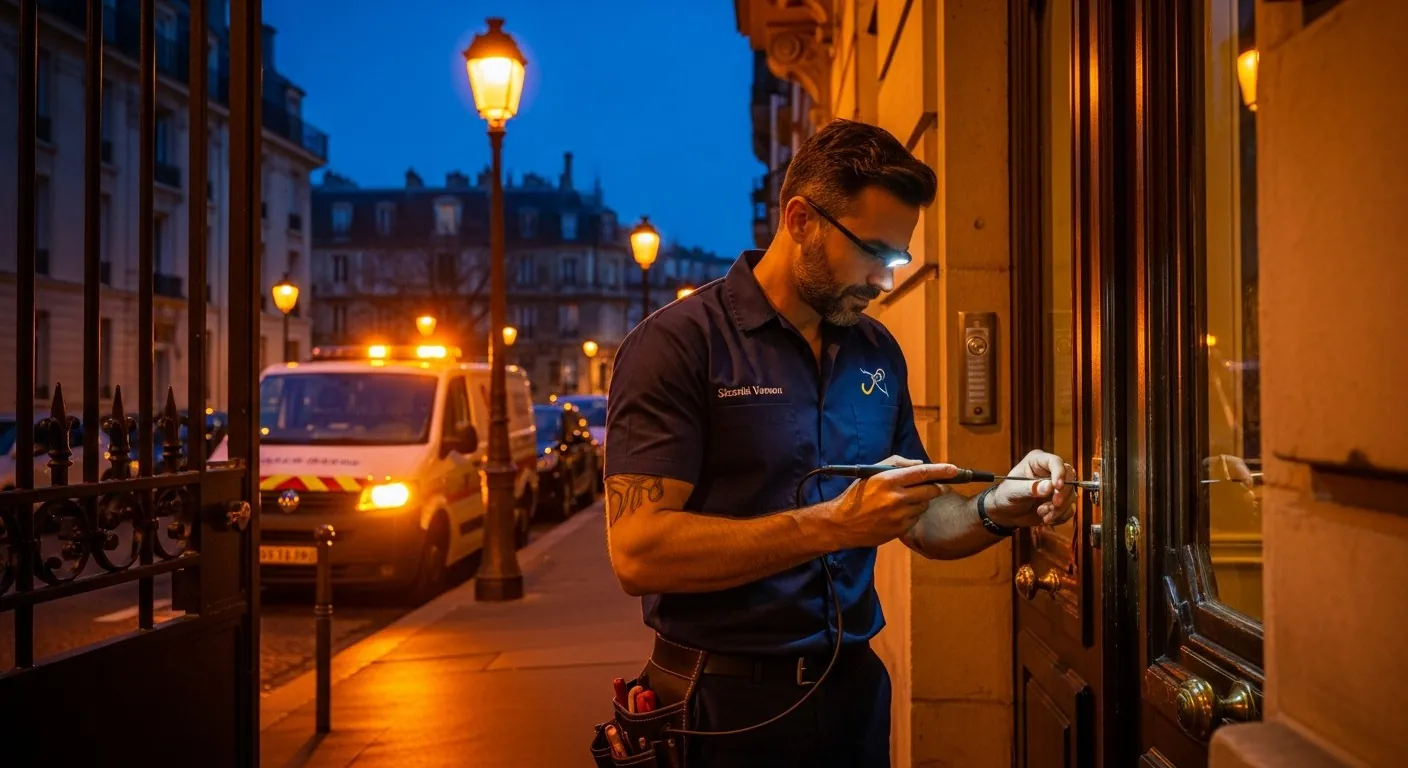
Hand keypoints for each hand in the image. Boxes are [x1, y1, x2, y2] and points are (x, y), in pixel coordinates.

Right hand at [825, 456, 955, 547]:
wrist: (842, 524)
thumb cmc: (857, 495)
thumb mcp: (872, 473)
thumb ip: (897, 464)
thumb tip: (920, 466)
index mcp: (889, 480)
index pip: (922, 473)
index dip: (941, 471)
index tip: (955, 469)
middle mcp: (896, 497)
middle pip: (930, 490)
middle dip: (935, 487)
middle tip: (933, 485)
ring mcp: (899, 515)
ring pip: (924, 505)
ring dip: (920, 500)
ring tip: (902, 500)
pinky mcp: (900, 529)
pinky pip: (916, 518)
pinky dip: (912, 513)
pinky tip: (897, 513)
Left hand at [987, 449, 1077, 527]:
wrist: (1006, 513)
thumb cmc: (1006, 495)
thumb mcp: (1014, 490)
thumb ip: (1030, 488)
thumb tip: (1049, 487)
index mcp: (1038, 461)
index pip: (1055, 462)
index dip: (1059, 473)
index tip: (1057, 487)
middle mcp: (1050, 472)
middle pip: (1069, 477)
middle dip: (1062, 493)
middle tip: (1053, 505)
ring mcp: (1057, 487)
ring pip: (1070, 495)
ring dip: (1058, 508)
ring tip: (1041, 513)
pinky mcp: (1060, 501)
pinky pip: (1069, 509)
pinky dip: (1059, 516)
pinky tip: (1045, 518)